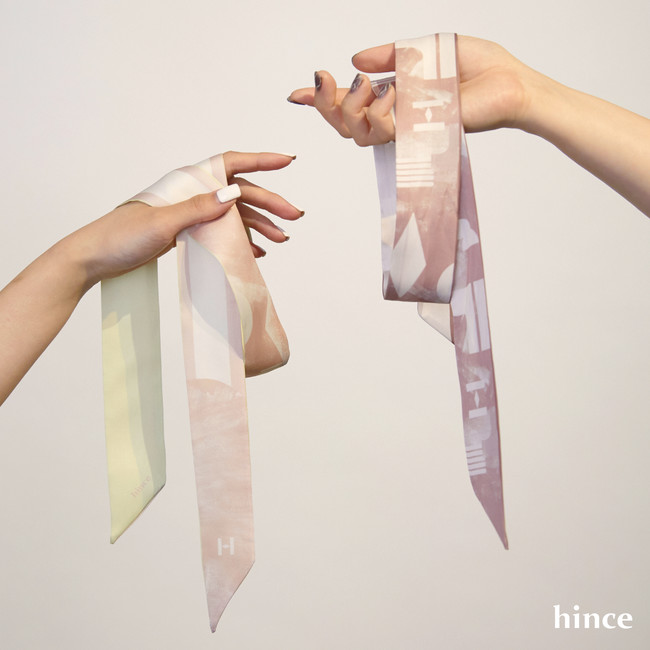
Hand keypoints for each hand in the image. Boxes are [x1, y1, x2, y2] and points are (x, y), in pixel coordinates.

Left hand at [64, 151, 301, 290]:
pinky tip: (256, 250)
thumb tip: (234, 193)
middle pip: (239, 193)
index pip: (230, 165)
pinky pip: (222, 233)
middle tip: (294, 217)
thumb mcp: (162, 222)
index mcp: (186, 184)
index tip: (287, 162)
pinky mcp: (186, 233)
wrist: (94, 258)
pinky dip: (240, 240)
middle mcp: (192, 195)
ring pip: (234, 215)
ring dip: (259, 225)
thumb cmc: (120, 236)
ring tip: (281, 238)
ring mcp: (190, 215)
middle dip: (269, 203)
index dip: (261, 161)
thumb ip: (198, 208)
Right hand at [288, 36, 534, 144]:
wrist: (511, 84)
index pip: (350, 104)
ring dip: (349, 108)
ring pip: (356, 133)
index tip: (297, 93)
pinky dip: (377, 111)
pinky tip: (386, 94)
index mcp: (395, 97)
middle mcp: (395, 118)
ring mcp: (406, 130)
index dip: (321, 101)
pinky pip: (383, 131)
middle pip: (343, 126)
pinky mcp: (419, 135)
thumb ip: (390, 55)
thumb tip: (355, 60)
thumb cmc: (479, 68)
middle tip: (325, 81)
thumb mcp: (425, 49)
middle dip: (325, 106)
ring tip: (364, 85)